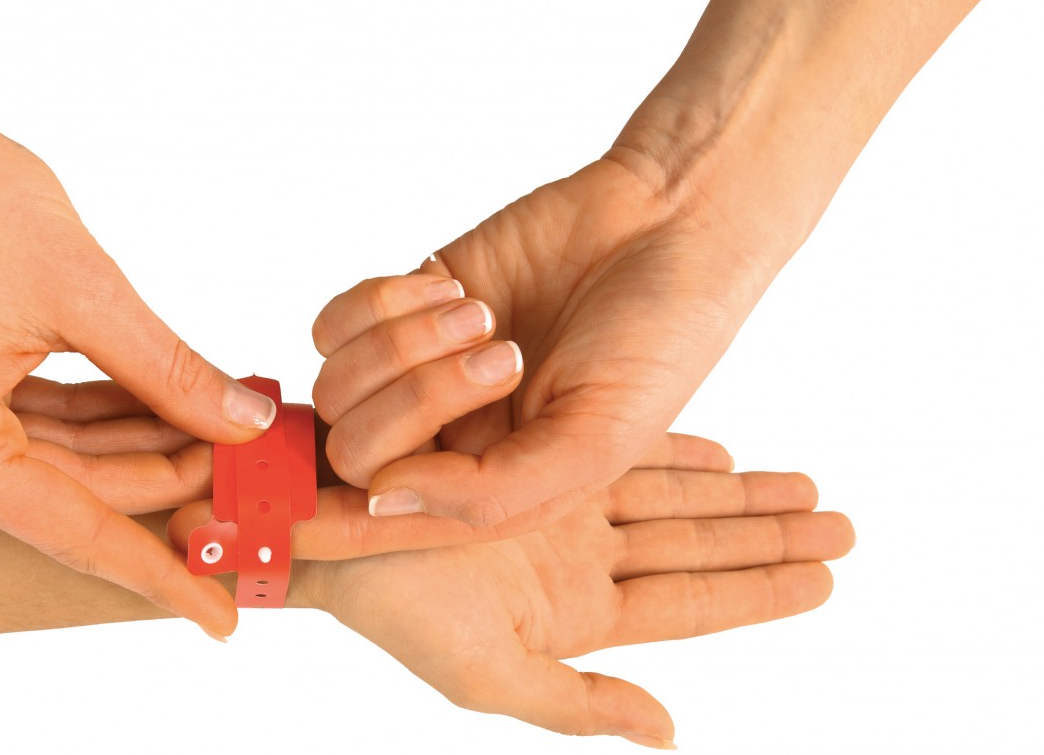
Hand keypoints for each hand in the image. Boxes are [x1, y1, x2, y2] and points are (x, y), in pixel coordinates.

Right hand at [0, 89, 274, 637]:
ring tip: (226, 433)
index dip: (158, 572)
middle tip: (255, 476)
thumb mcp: (86, 291)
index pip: (73, 530)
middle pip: (69, 495)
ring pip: (57, 461)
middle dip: (167, 481)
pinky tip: (168, 408)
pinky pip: (32, 427)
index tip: (223, 618)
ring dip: (141, 446)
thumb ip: (169, 372)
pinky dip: (101, 417)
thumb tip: (244, 425)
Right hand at [170, 432, 852, 745]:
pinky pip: (621, 445)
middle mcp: (578, 555)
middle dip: (767, 534)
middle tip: (843, 520)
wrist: (328, 519)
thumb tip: (668, 730)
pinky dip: (675, 446)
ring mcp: (562, 502)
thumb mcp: (488, 671)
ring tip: (802, 483)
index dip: (761, 590)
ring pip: (673, 494)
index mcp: (575, 611)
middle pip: (697, 544)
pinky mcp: (537, 451)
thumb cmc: (395, 604)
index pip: (691, 603)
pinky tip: (718, 447)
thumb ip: (578, 703)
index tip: (828, 574)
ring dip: (735, 491)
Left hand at [311, 159, 780, 527]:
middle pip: (353, 451)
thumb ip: (492, 492)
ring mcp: (419, 367)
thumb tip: (381, 501)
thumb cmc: (657, 340)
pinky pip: (334, 322)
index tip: (288, 523)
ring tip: (486, 315)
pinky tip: (454, 290)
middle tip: (503, 355)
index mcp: (490, 487)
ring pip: (335, 386)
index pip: (384, 523)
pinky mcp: (407, 300)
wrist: (668, 223)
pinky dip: (381, 305)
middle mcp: (446, 436)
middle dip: (413, 404)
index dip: (328, 528)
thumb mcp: (596, 440)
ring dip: (406, 346)